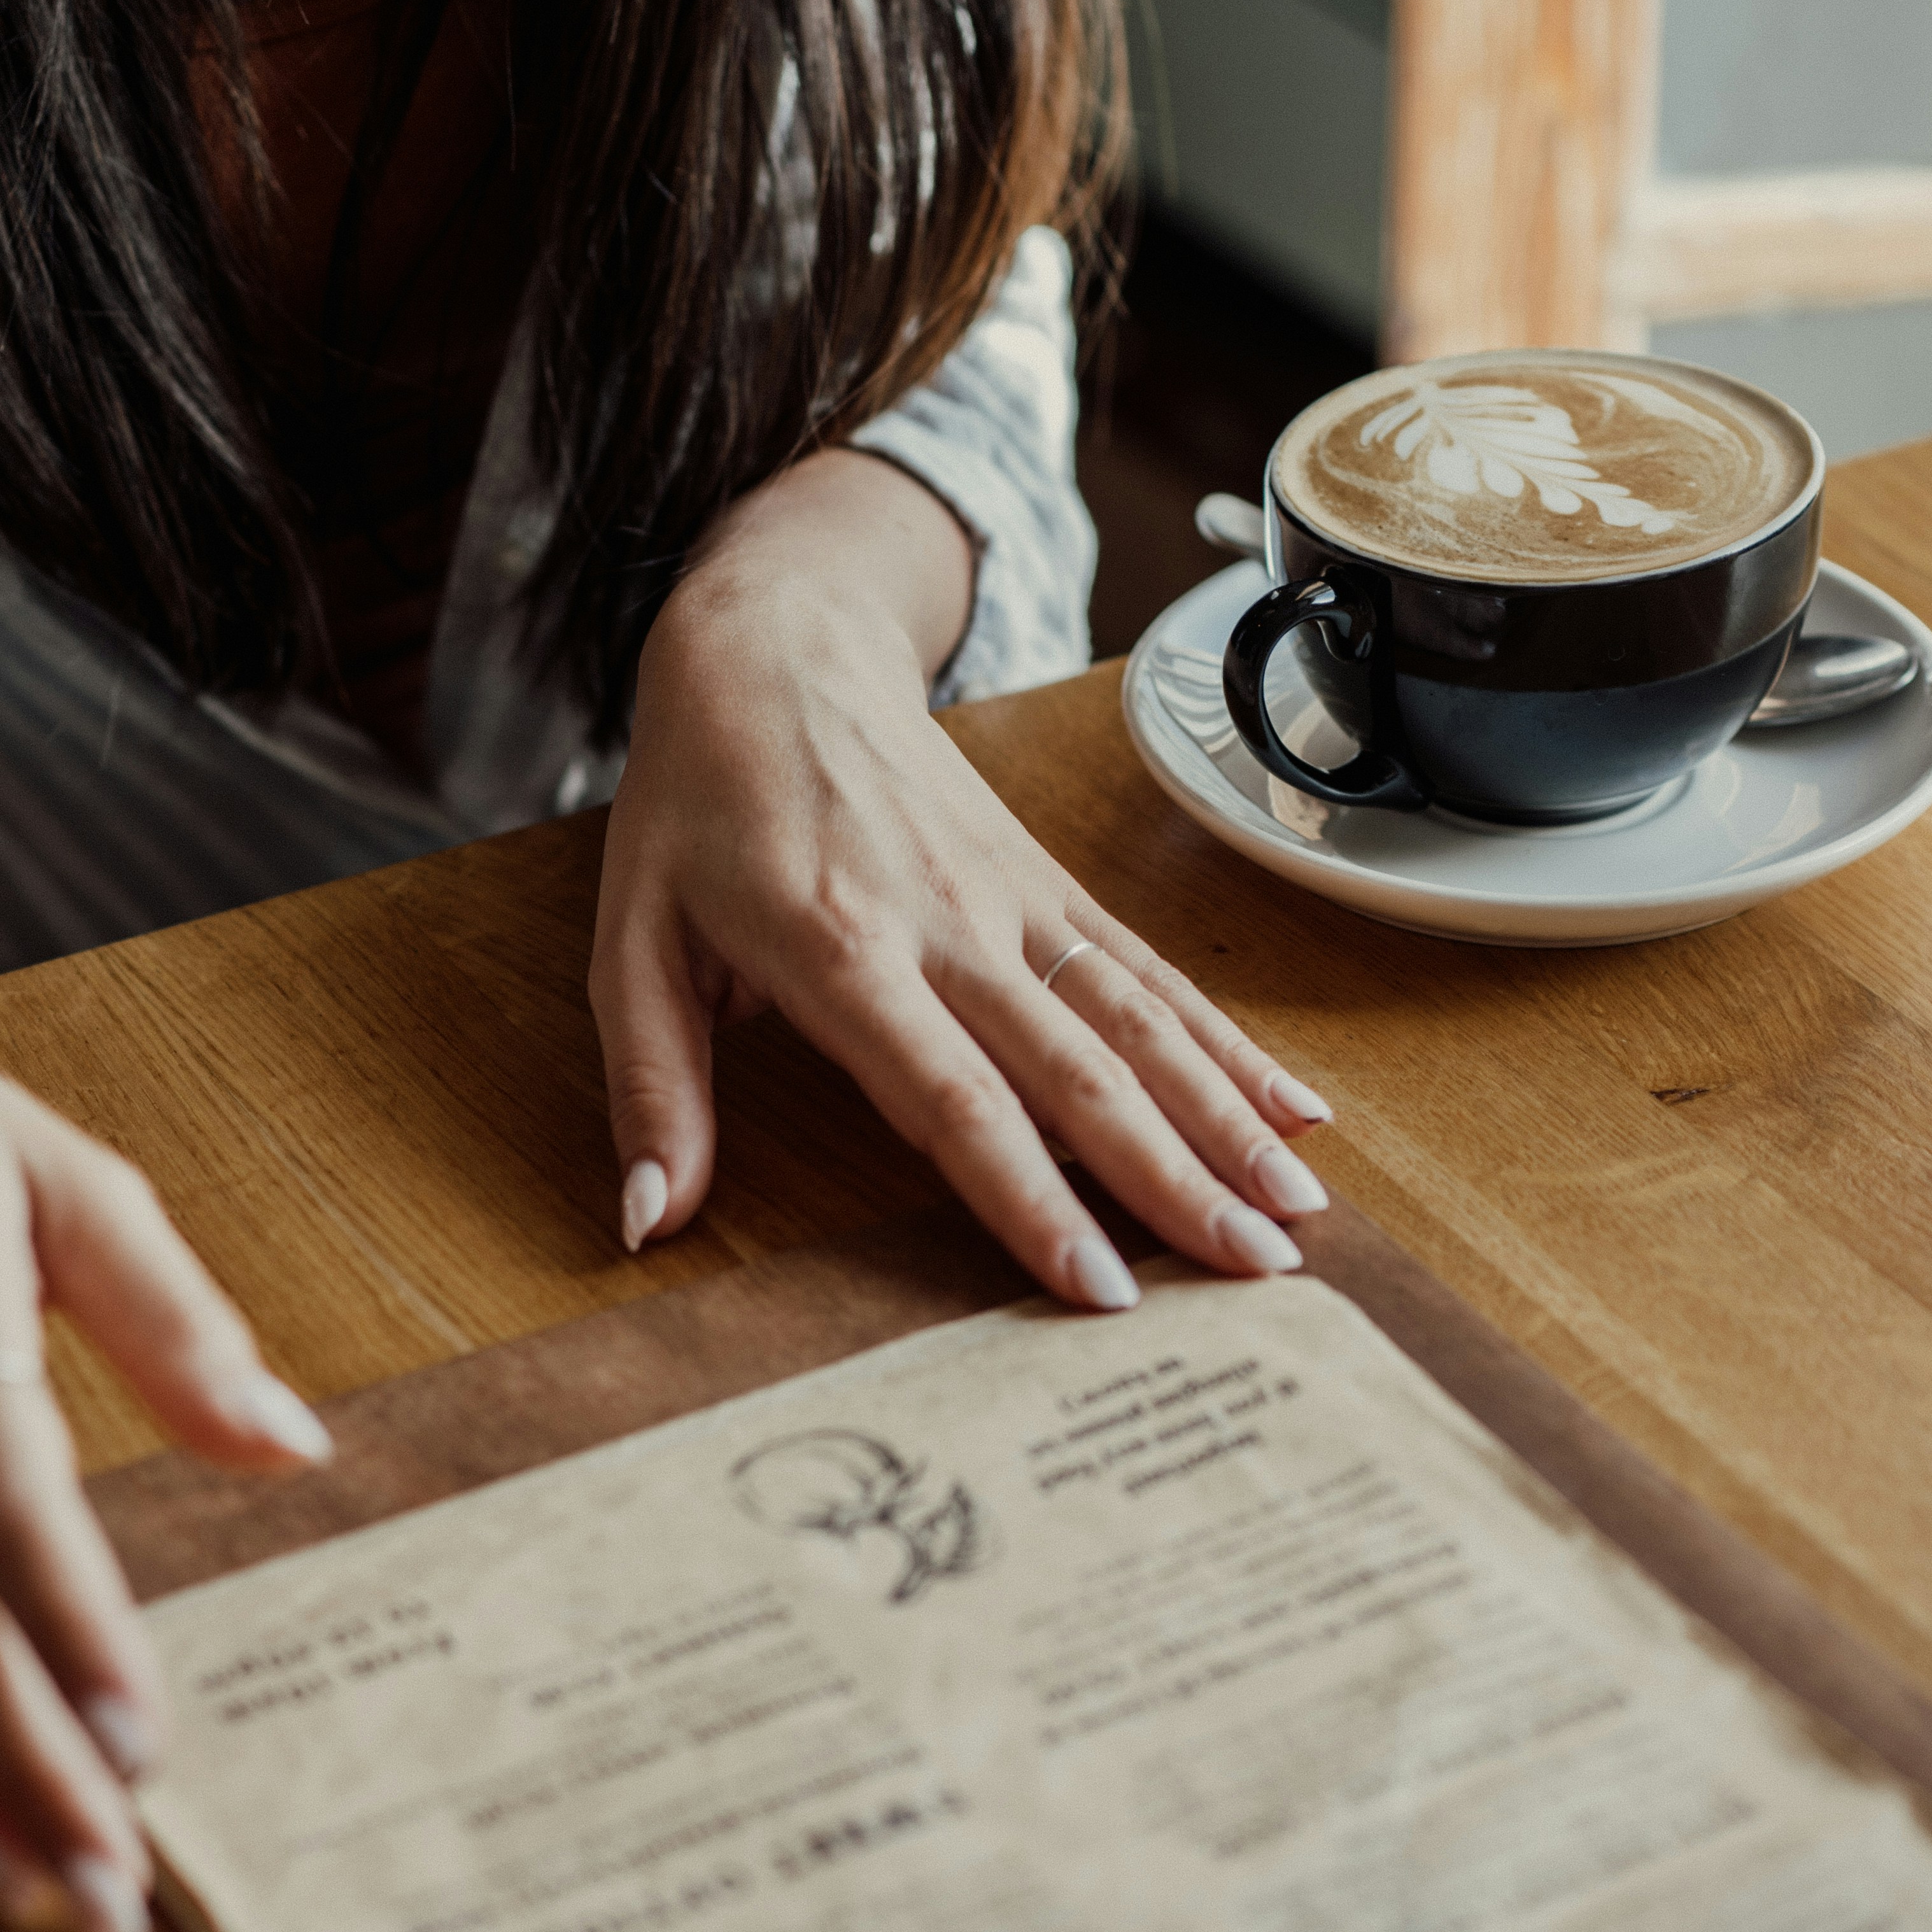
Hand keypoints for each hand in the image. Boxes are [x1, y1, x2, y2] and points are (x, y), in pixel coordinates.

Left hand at [589, 453, 1332, 1303]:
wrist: (773, 645)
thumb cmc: (695, 807)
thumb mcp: (630, 944)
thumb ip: (653, 1090)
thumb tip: (649, 1222)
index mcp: (842, 952)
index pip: (955, 1100)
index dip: (1032, 1196)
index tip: (1098, 1286)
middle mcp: (949, 928)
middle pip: (1081, 1072)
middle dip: (1176, 1181)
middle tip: (1257, 1273)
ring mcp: (1014, 902)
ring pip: (1140, 1023)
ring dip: (1228, 1120)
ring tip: (1301, 1212)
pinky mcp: (1050, 884)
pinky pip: (1151, 972)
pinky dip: (1228, 1042)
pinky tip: (1297, 1109)